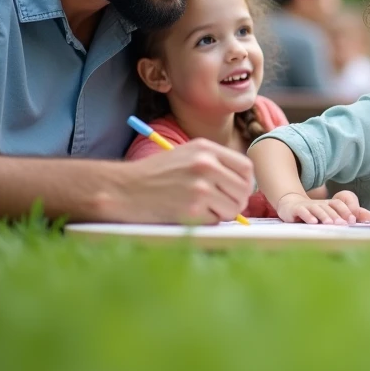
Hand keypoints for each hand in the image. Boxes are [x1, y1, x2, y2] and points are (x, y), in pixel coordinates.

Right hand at [110, 138, 252, 223]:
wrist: (123, 189)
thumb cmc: (154, 174)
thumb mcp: (187, 154)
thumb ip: (216, 164)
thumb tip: (244, 185)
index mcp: (206, 148)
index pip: (246, 167)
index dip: (246, 182)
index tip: (238, 190)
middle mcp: (205, 165)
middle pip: (243, 189)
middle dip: (238, 201)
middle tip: (225, 206)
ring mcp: (199, 187)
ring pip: (233, 208)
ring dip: (222, 213)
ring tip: (203, 209)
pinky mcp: (191, 210)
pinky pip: (215, 220)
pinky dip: (207, 221)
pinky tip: (189, 213)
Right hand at [276, 191, 369, 224]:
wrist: (290, 205)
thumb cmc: (315, 212)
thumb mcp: (332, 213)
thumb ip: (351, 215)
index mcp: (329, 204)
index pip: (339, 204)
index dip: (346, 211)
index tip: (353, 220)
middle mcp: (320, 204)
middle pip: (330, 207)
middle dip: (337, 216)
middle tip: (344, 225)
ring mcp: (308, 206)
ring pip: (317, 209)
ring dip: (325, 216)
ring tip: (330, 224)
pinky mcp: (296, 210)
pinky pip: (302, 212)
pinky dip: (308, 216)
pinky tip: (313, 222)